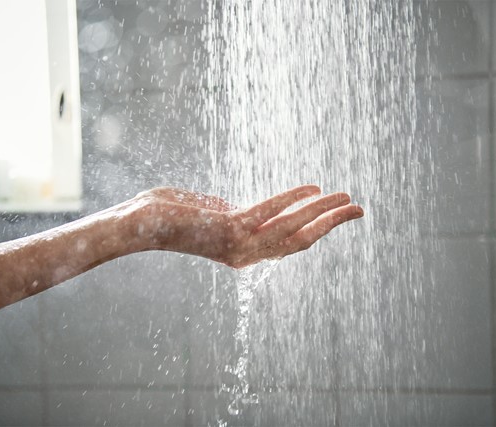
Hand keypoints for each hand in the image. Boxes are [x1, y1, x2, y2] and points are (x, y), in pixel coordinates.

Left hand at [131, 185, 362, 267]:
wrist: (137, 224)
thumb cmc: (170, 216)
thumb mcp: (209, 214)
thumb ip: (232, 213)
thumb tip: (243, 208)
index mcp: (244, 252)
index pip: (289, 242)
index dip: (318, 230)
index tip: (338, 214)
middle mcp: (246, 254)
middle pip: (300, 240)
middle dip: (332, 224)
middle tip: (358, 209)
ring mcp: (239, 244)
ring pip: (292, 228)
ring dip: (322, 212)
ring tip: (346, 198)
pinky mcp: (229, 228)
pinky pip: (269, 212)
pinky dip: (293, 199)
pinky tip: (313, 188)